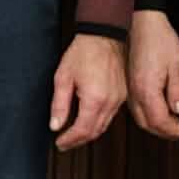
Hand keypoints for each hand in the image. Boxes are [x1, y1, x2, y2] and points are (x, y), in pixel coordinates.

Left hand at [49, 35, 127, 150]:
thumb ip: (59, 104)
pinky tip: (88, 121)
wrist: (103, 35)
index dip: (69, 140)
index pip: (82, 130)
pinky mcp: (123, 95)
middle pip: (94, 132)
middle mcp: (110, 102)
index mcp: (95, 99)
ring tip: (74, 135)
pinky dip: (99, 123)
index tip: (59, 143)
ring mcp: (119, 99)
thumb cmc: (83, 52)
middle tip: (65, 143)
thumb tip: (55, 125)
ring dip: (89, 133)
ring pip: (104, 126)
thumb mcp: (63, 77)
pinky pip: (111, 116)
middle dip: (78, 141)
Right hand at [126, 9, 178, 140]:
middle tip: (178, 131)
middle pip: (147, 123)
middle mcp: (135, 92)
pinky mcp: (128, 84)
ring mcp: (129, 88)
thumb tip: (178, 109)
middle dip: (163, 132)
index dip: (173, 130)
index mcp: (147, 88)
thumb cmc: (159, 39)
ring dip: (154, 125)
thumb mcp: (177, 64)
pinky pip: (135, 107)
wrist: (142, 23)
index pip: (160, 120)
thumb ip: (177, 90)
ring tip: (170, 123)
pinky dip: (147, 115)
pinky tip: (157, 111)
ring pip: (139, 117)